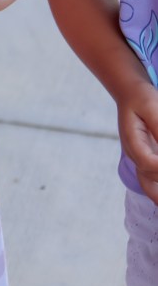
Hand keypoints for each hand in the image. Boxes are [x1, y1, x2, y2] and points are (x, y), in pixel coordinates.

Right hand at [118, 79, 157, 205]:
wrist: (130, 93)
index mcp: (132, 141)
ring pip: (148, 185)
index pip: (149, 163)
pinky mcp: (145, 159)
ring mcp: (139, 158)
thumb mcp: (152, 107)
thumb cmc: (141, 98)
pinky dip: (157, 192)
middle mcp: (134, 153)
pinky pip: (151, 181)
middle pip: (149, 178)